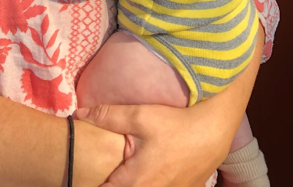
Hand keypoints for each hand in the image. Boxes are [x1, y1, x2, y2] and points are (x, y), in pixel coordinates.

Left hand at [75, 104, 225, 186]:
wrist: (212, 132)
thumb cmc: (175, 125)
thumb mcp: (139, 116)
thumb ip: (107, 116)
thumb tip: (80, 113)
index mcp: (135, 183)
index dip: (94, 184)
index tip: (84, 177)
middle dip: (112, 184)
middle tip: (106, 173)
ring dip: (132, 183)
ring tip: (125, 172)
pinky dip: (151, 183)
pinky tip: (151, 171)